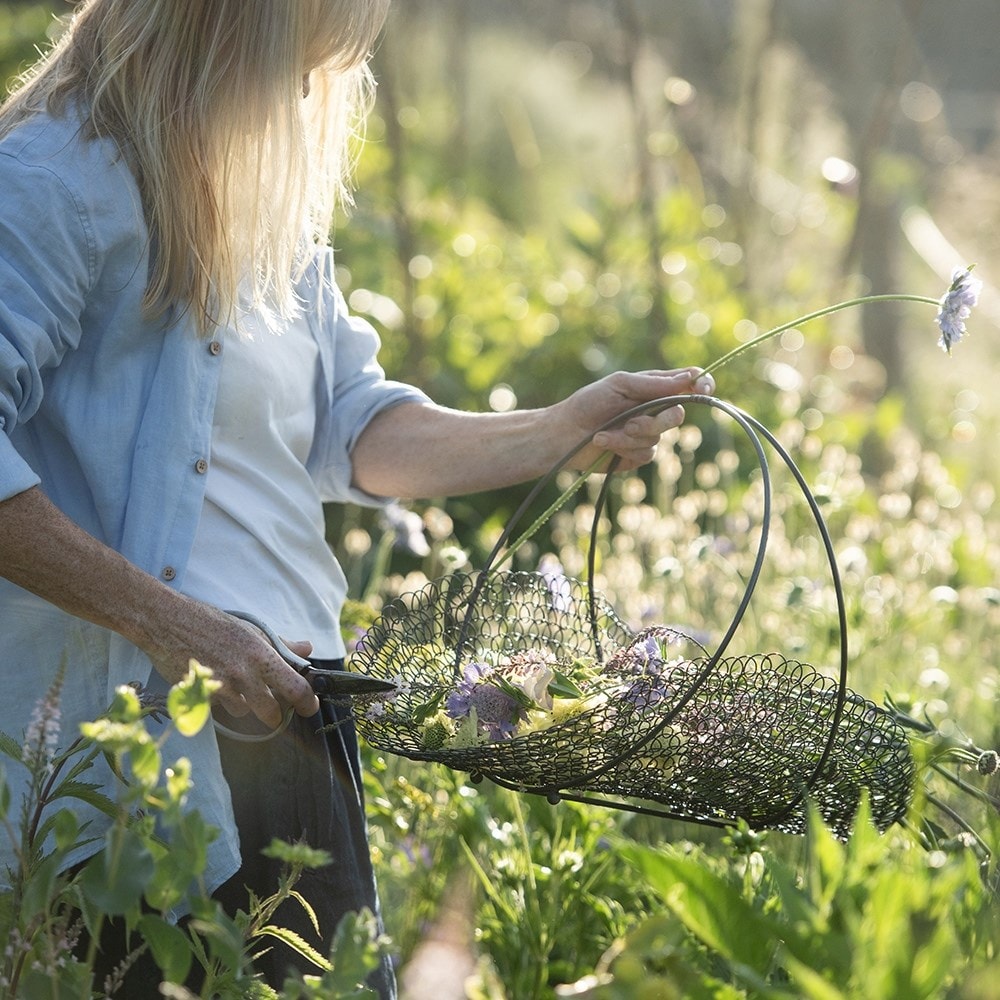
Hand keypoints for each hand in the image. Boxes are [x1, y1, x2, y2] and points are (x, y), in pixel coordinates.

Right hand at [145, 598, 320, 727]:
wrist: (169, 622)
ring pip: (244, 711)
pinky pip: (220, 708)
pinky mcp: (201, 695)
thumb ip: (281, 644)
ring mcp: (222, 687)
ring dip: (245, 704)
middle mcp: (244, 674)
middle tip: (276, 712)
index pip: (295, 687)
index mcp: (262, 655)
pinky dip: (222, 701)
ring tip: (236, 685)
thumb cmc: (213, 623)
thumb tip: (307, 649)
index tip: (309, 707)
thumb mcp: (252, 629)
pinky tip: (216, 684)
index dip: (306, 702)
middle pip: (270, 712)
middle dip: (275, 716)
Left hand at [553, 367, 714, 470]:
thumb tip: (688, 378)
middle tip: (630, 423)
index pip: (688, 382)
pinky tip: (604, 443)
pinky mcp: (638, 454)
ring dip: (629, 436)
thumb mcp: (619, 385)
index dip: (702, 385)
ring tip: (604, 433)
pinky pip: (646, 453)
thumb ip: (653, 384)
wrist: (564, 434)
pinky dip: (623, 448)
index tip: (703, 390)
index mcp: (653, 387)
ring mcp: (648, 433)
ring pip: (658, 437)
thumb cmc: (588, 403)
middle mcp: (654, 409)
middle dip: (655, 421)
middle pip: (678, 415)